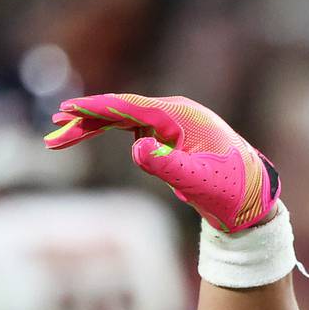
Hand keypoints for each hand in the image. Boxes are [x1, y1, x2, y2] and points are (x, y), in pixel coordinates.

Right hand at [45, 93, 279, 231]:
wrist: (256, 201)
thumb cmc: (231, 192)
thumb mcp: (197, 183)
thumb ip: (167, 165)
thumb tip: (135, 148)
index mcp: (181, 117)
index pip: (129, 108)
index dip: (95, 109)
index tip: (65, 111)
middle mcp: (177, 113)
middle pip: (121, 111)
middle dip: (85, 121)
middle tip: (52, 134)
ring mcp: (175, 122)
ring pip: (124, 119)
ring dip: (92, 126)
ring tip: (58, 138)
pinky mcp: (173, 135)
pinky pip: (134, 127)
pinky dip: (110, 131)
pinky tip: (89, 134)